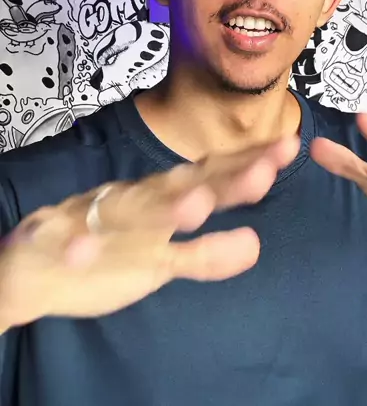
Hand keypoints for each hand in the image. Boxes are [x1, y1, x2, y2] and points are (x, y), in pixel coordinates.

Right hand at [0, 136, 298, 328]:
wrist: (37, 258)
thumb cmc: (109, 249)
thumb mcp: (163, 259)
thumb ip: (206, 253)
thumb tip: (255, 246)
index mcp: (163, 197)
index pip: (213, 174)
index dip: (250, 164)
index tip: (290, 147)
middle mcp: (140, 200)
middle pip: (188, 186)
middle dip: (226, 181)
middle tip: (267, 171)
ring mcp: (104, 219)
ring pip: (136, 211)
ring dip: (165, 208)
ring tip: (198, 205)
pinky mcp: (67, 244)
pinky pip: (74, 245)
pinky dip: (81, 246)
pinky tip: (88, 251)